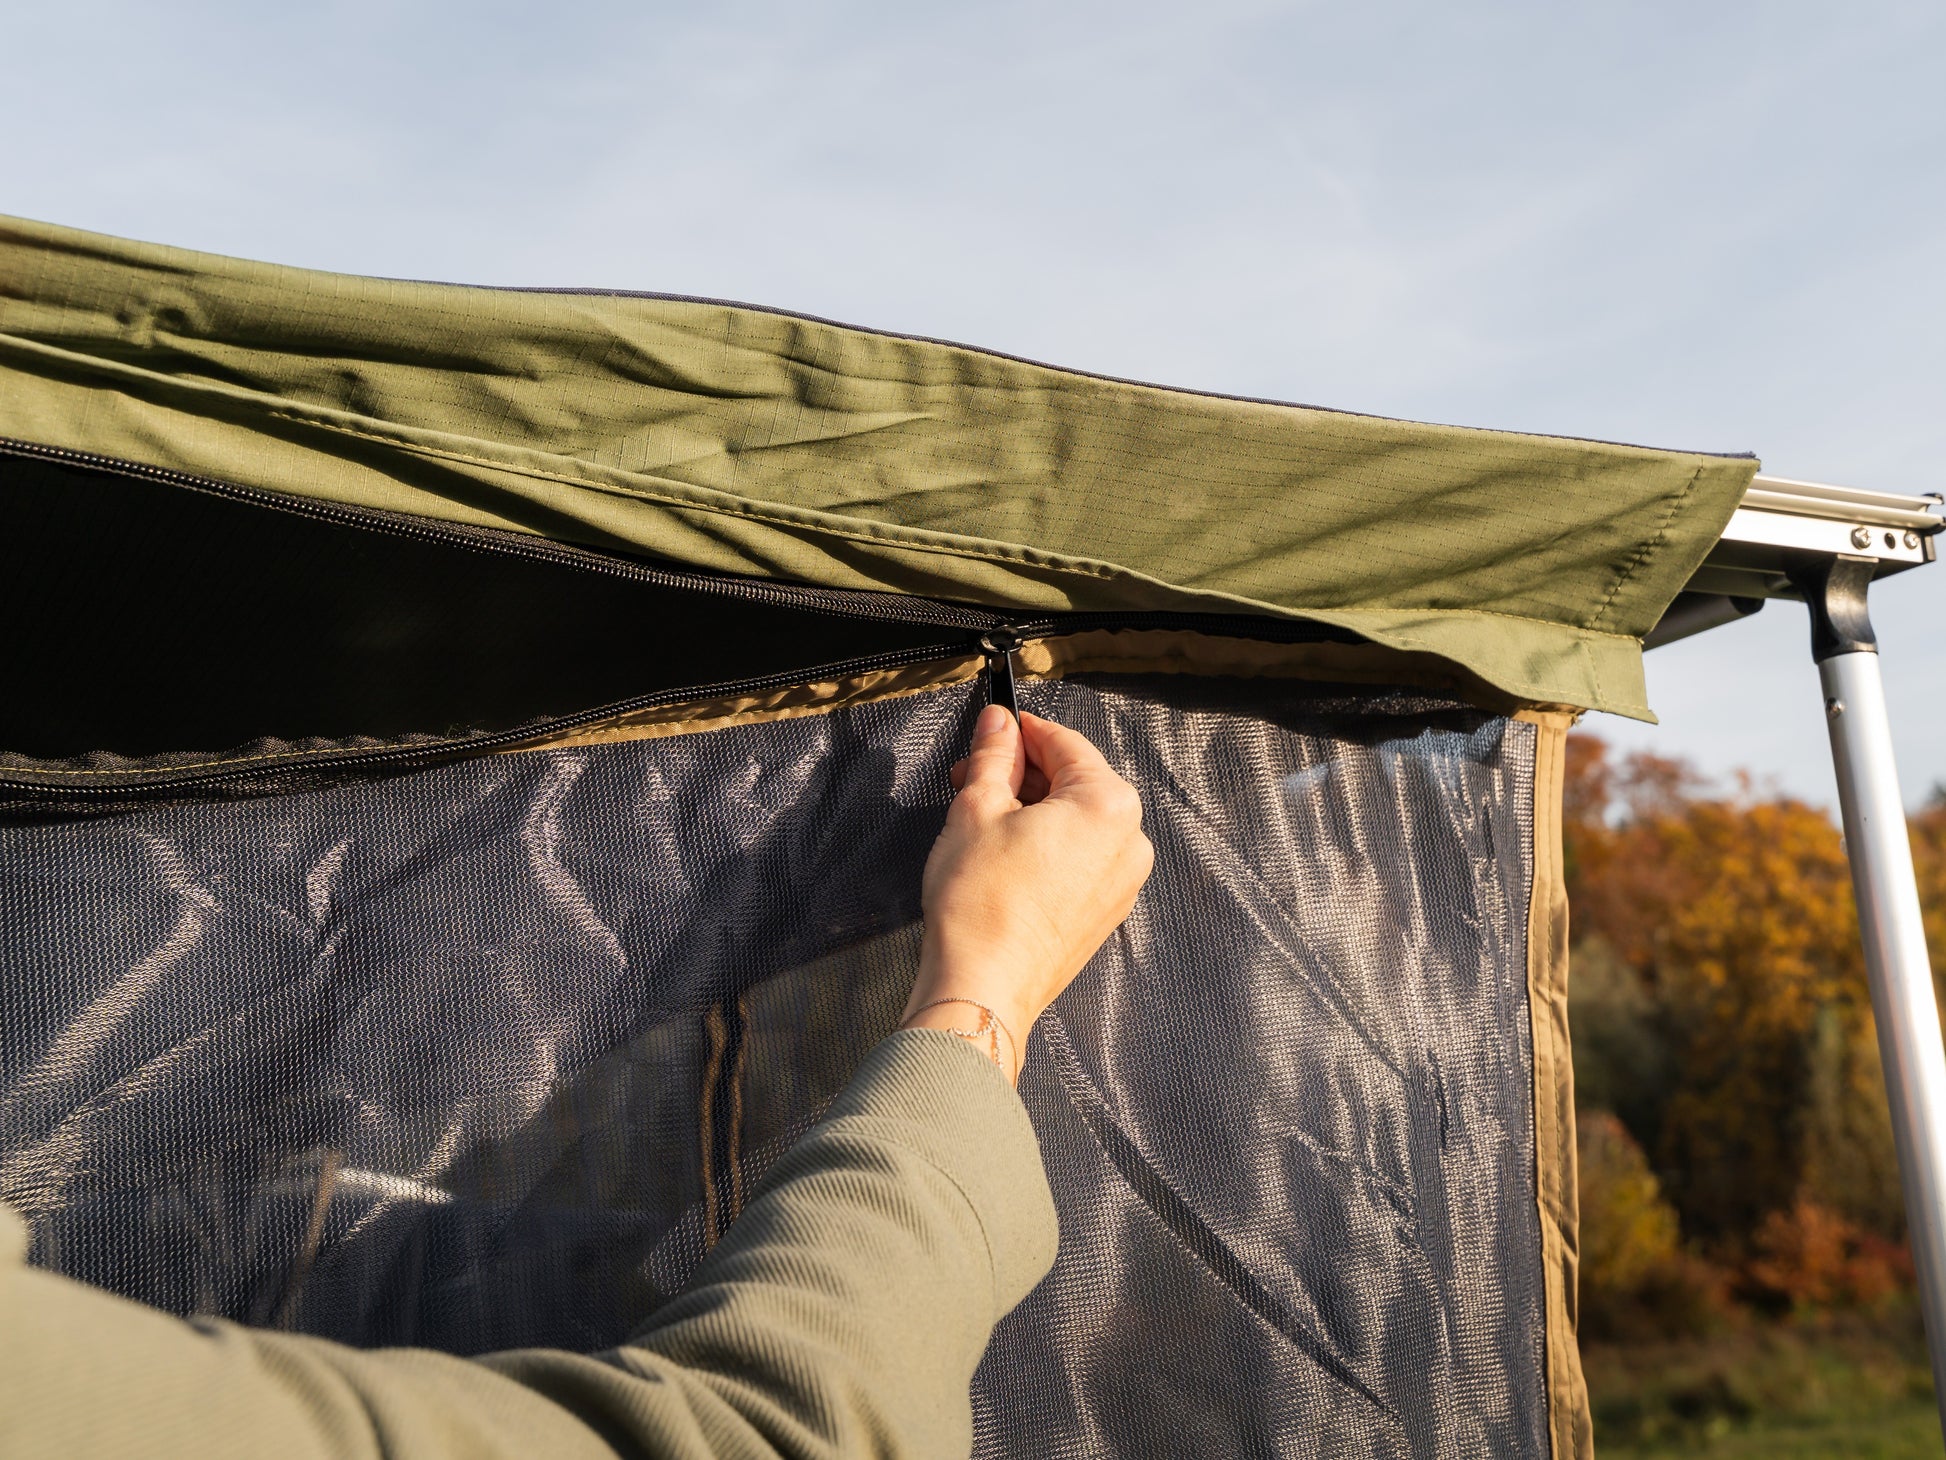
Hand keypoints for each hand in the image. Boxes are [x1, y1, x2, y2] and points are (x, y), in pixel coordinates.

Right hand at [900, 704, 1153, 1081]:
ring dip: (1032, 809)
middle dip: (1023, 773)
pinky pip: (1081, 859)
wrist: (984, 986)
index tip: (993, 728)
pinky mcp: (1106, 913)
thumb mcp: (976, 807)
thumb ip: (992, 755)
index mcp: (1109, 804)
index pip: (1065, 743)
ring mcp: (1123, 882)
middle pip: (1075, 782)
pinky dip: (1047, 846)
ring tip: (981, 817)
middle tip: (972, 776)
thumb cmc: (981, 902)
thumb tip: (998, 723)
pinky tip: (1004, 854)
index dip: (1021, 731)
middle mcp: (1130, 841)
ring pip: (1077, 822)